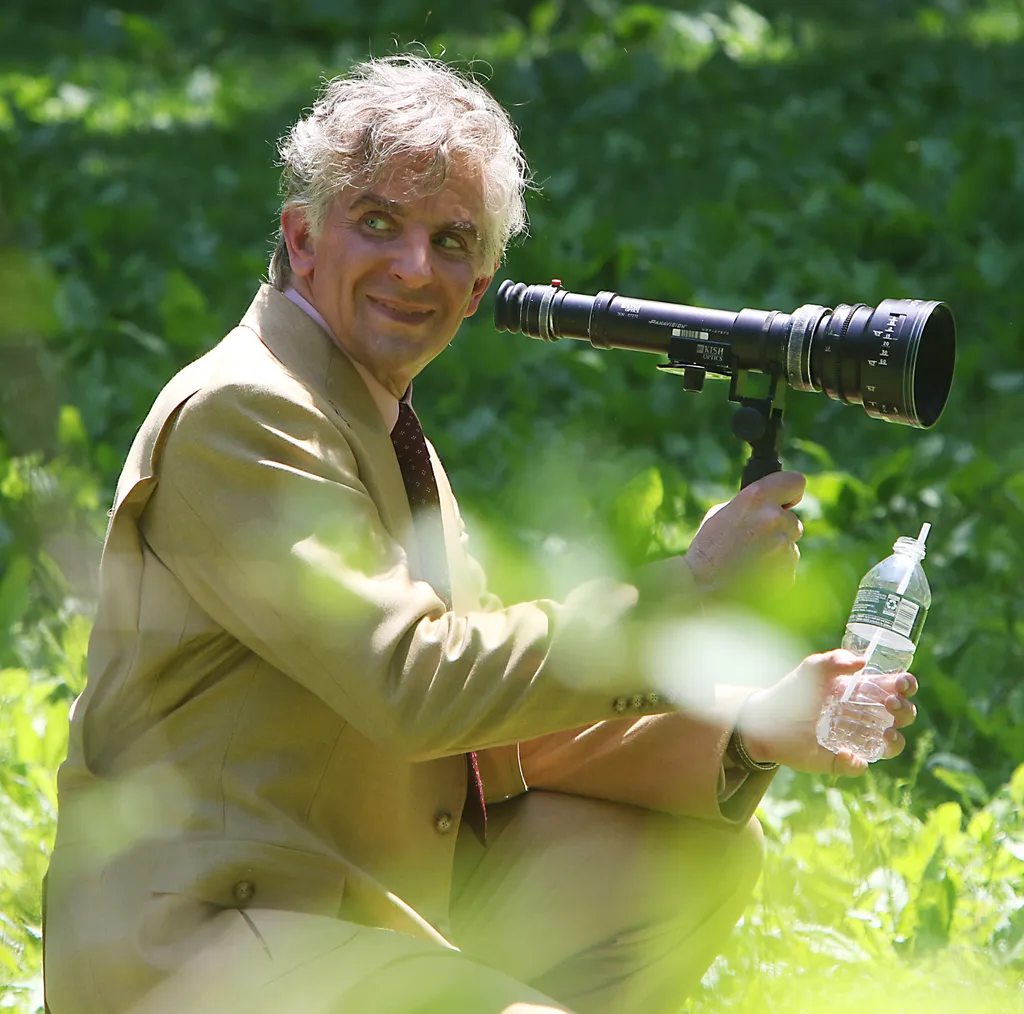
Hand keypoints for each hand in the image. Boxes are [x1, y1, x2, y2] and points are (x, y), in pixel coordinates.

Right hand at [684, 471, 805, 597]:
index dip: (792, 491)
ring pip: (791, 545)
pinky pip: (788, 567)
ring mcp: (783, 546)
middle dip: (779, 529)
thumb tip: (769, 505)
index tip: (787, 500)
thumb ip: (750, 506)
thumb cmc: (706, 549)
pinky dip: (776, 570)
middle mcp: (773, 518)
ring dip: (777, 551)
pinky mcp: (788, 571)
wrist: (701, 588)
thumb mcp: (720, 515)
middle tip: (754, 540)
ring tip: (749, 561)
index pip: (795, 481)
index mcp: (756, 498)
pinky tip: (753, 575)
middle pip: (793, 520)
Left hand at [736, 649, 918, 776]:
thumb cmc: (792, 691)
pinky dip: (856, 762)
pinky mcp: (841, 760)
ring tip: (886, 735)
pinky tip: (843, 752)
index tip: (901, 684)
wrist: (765, 721)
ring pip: (891, 744)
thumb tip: (863, 662)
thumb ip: (834, 659)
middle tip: (889, 705)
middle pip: (902, 716)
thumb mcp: (811, 669)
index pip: (896, 688)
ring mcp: (856, 739)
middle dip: (905, 711)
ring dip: (896, 741)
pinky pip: (859, 766)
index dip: (906, 686)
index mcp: (863, 692)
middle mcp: (865, 716)